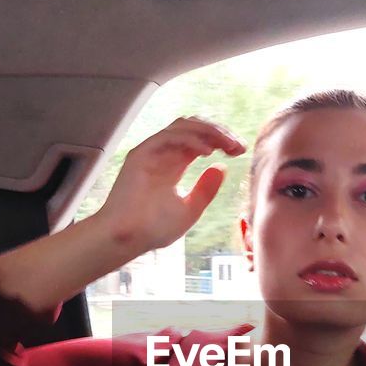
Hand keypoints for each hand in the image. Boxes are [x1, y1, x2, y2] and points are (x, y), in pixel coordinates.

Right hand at [98, 116, 244, 252]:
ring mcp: (151, 152)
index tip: (240, 150)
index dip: (221, 140)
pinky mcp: (141, 154)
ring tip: (228, 144)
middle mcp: (163, 154)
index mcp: (174, 165)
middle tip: (238, 146)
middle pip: (194, 128)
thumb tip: (222, 167)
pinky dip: (190, 139)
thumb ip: (206, 189)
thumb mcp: (190, 209)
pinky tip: (208, 152)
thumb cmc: (152, 229)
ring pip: (183, 126)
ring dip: (208, 130)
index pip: (200, 140)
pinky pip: (169, 137)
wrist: (126, 238)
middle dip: (219, 132)